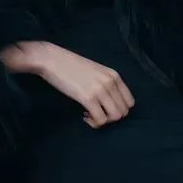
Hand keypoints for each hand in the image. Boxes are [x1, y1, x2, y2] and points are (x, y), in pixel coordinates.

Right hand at [0, 41, 133, 127]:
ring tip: (90, 115)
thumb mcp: (96, 71)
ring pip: (114, 117)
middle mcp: (111, 83)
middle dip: (110, 117)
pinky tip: (84, 115)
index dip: (118, 109)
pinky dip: (93, 122)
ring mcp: (100, 90)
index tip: (105, 108)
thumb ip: (106, 83)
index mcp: (115, 75)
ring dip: (103, 121)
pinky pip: (100, 119)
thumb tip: (109, 101)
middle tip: (97, 113)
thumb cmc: (71, 65)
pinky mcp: (88, 98)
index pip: (130, 102)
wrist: (52, 60)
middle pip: (123, 112)